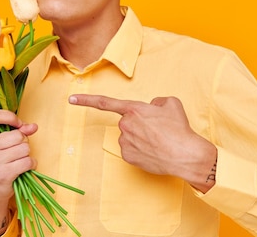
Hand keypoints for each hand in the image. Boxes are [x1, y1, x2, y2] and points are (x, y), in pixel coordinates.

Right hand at [0, 110, 37, 221]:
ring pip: (25, 148)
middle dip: (22, 142)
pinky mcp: (3, 174)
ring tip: (17, 160)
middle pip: (17, 135)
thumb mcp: (1, 142)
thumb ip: (17, 130)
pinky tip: (23, 168)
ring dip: (26, 154)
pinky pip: (28, 161)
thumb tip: (33, 127)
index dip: (10, 117)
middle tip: (15, 151)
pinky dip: (31, 164)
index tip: (18, 124)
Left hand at [69, 94, 216, 191]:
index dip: (86, 100)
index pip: (105, 102)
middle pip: (127, 122)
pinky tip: (154, 151)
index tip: (71, 99)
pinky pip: (131, 149)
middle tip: (158, 129)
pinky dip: (141, 149)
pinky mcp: (128, 157)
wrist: (185, 155)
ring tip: (158, 141)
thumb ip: (156, 101)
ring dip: (140, 137)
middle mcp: (125, 125)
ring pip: (129, 136)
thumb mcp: (171, 104)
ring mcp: (125, 142)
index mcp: (133, 109)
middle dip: (139, 124)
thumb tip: (151, 108)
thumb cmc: (179, 129)